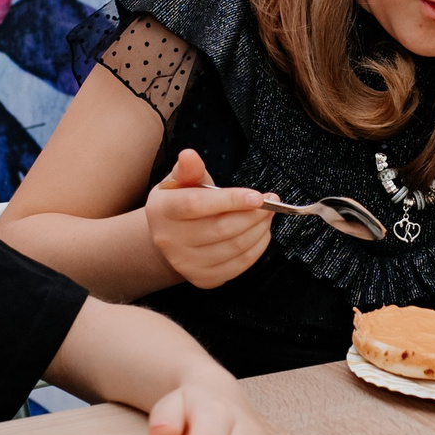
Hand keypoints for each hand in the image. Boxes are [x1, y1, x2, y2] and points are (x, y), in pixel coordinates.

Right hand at [142, 149, 271, 288]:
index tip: (258, 196)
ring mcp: (185, 263)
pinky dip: (257, 247)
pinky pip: (239, 265)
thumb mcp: (181, 180)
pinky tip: (260, 233)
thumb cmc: (180, 202)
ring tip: (266, 214)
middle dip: (254, 214)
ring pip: (235, 248)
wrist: (169, 237)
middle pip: (222, 229)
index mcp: (163, 210)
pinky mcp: (203, 279)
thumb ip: (190, 169)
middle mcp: (170, 240)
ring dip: (260, 229)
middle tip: (270, 201)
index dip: (230, 200)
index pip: (197, 205)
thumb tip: (189, 155)